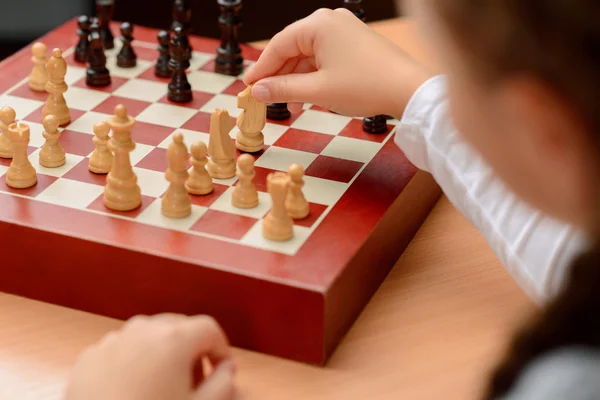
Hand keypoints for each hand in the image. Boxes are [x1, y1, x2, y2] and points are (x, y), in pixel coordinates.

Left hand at [65, 314, 235, 399]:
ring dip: (163, 354)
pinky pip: (122, 349)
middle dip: (192, 349)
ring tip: (162, 387)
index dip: (221, 349)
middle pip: (179, 327)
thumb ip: (223, 384)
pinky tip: (133, 391)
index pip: (210, 328)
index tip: (220, 370)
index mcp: (174, 339)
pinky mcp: (89, 357)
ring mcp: (113, 341)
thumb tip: (226, 369)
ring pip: (149, 336)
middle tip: (194, 381)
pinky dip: (134, 362)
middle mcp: (143, 331)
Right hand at [243, 8, 430, 117]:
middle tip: (262, 96)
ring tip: (285, 102)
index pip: (279, 46)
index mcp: (319, 24)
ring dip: (296, 78)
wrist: (409, 90)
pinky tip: (306, 94)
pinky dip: (313, 75)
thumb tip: (258, 91)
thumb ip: (283, 89)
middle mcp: (331, 21)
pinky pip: (324, 57)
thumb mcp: (318, 90)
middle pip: (293, 48)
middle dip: (278, 74)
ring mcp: (345, 30)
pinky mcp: (355, 43)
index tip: (247, 87)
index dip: (261, 69)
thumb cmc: (366, 86)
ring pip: (308, 54)